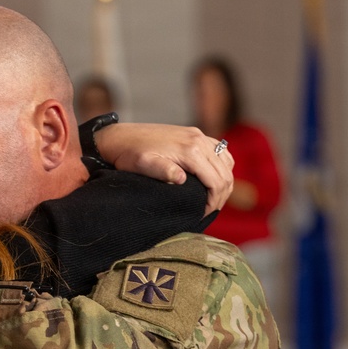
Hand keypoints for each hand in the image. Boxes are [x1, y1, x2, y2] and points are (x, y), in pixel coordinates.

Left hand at [95, 123, 233, 213]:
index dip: (214, 202)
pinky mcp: (194, 134)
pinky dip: (222, 166)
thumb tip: (182, 179)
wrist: (120, 136)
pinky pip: (220, 151)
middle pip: (225, 173)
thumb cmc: (129, 154)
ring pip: (226, 161)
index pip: (216, 181)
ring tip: (212, 198)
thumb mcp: (142, 165)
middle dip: (221, 195)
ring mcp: (198, 135)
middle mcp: (198, 140)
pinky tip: (212, 178)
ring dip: (224, 180)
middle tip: (210, 211)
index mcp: (189, 150)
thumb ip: (163, 171)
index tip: (204, 214)